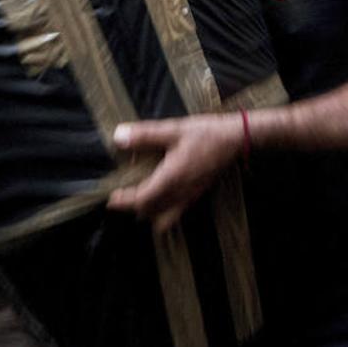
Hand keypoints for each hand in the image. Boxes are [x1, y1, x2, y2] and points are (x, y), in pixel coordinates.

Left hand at [107, 113, 244, 231]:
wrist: (236, 140)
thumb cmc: (205, 133)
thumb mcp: (172, 130)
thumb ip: (144, 135)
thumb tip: (118, 137)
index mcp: (171, 178)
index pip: (142, 199)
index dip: (125, 201)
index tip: (111, 199)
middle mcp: (180, 192)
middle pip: (151, 211)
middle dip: (133, 208)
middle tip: (118, 200)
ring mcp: (191, 196)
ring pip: (164, 216)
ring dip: (149, 212)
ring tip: (137, 200)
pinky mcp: (198, 194)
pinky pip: (177, 212)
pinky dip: (164, 213)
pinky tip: (160, 199)